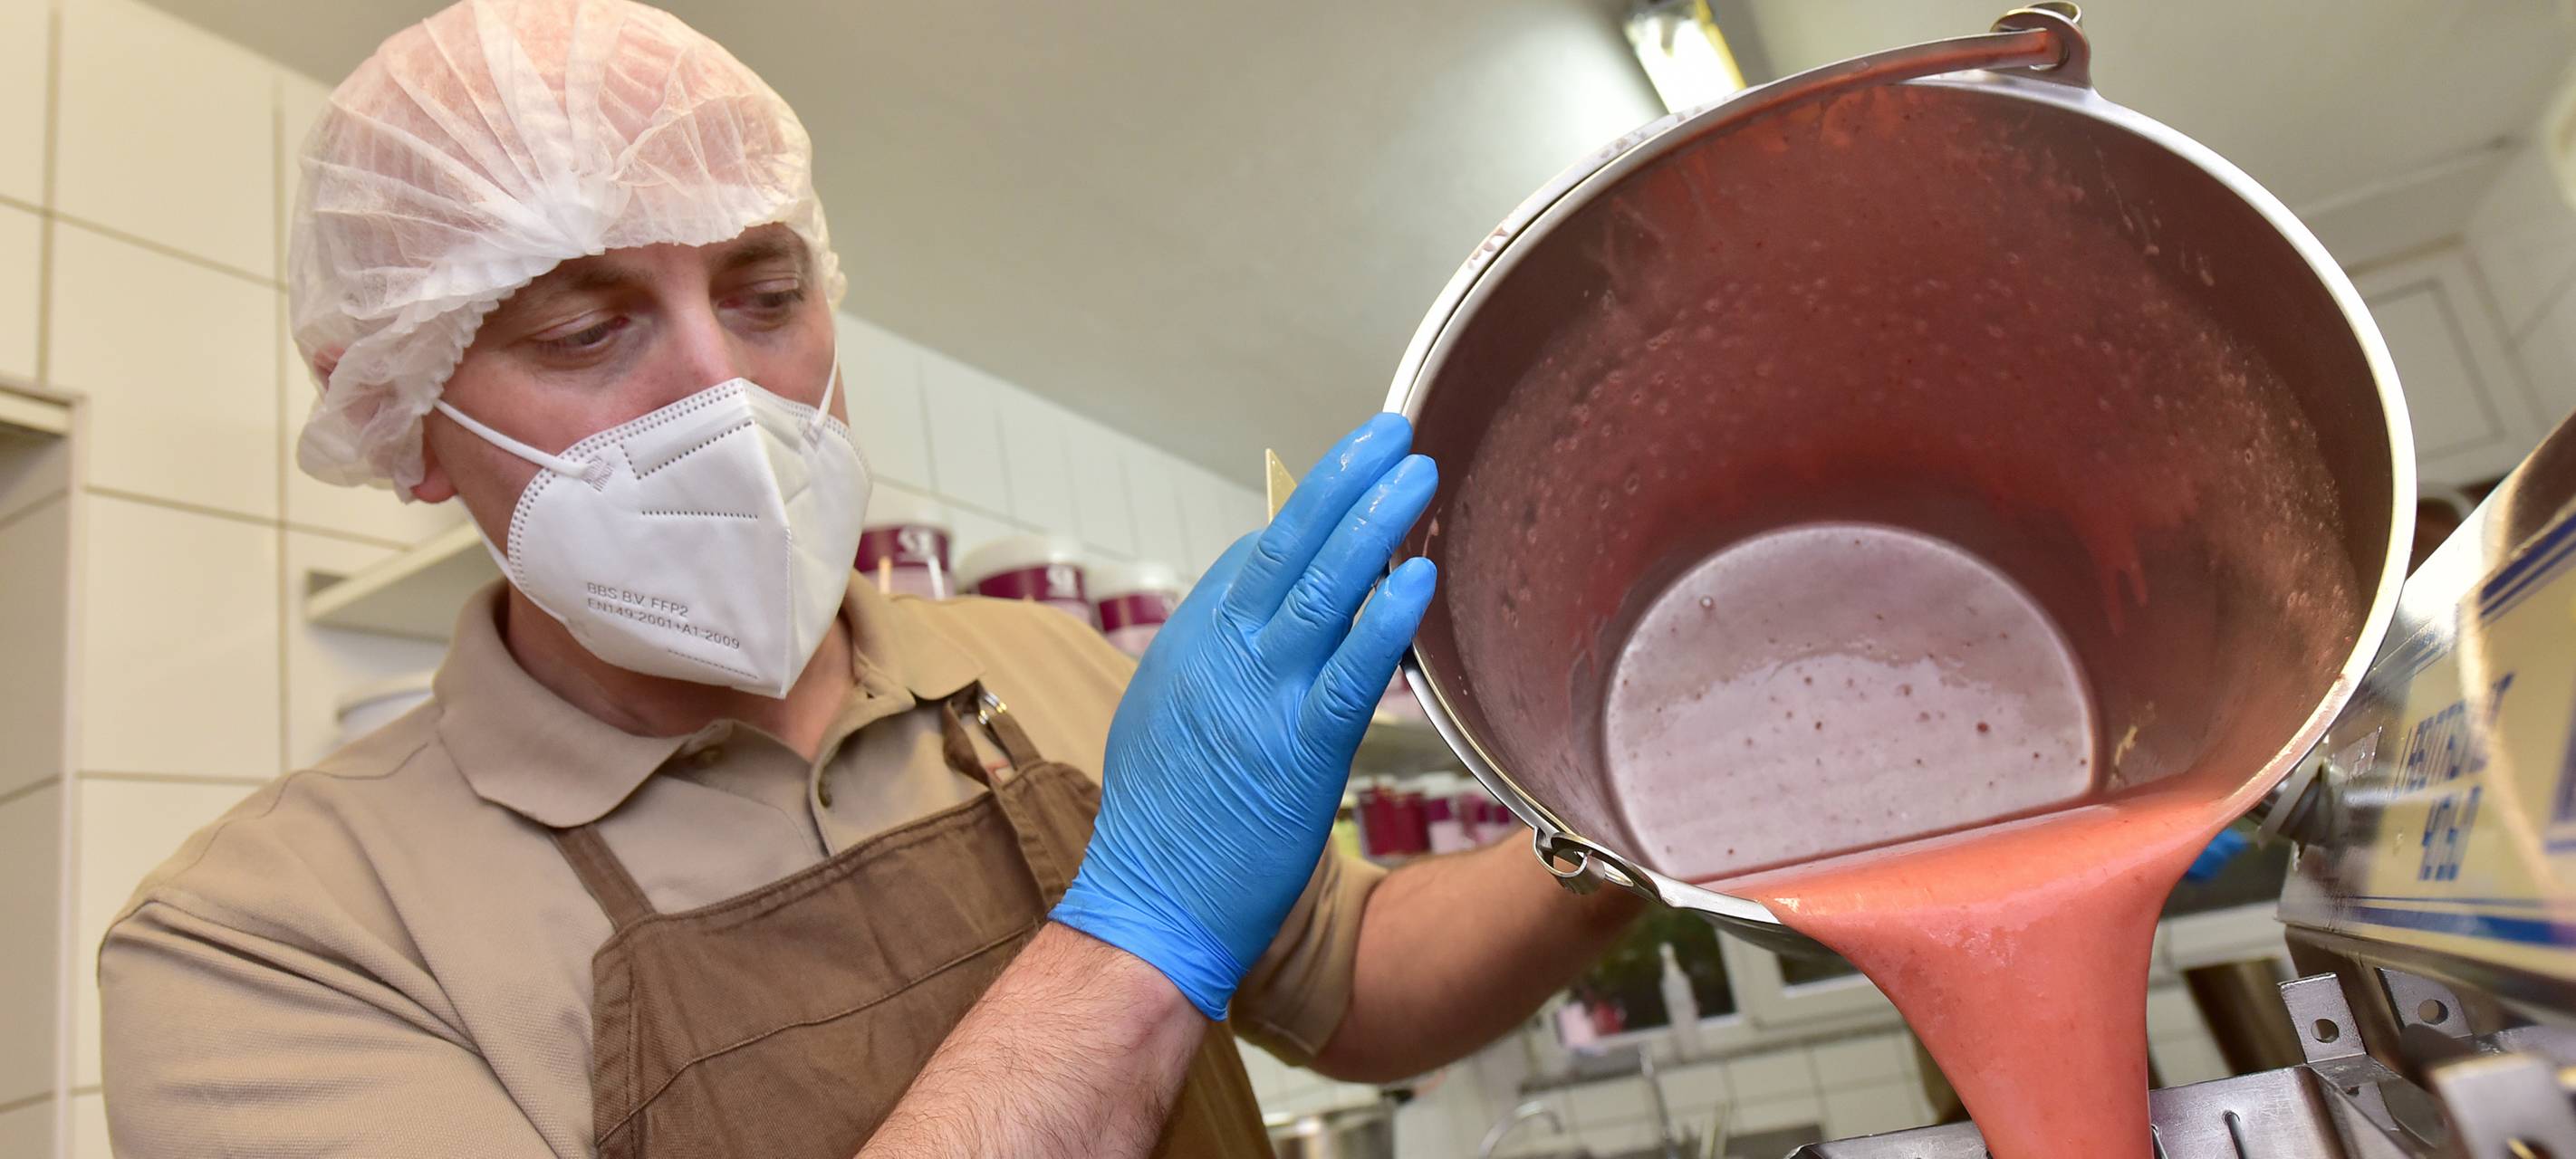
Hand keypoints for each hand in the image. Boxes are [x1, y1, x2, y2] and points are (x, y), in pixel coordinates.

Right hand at [1051, 413, 1437, 1018]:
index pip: (1254, 558)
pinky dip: (1384, 620)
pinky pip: (1350, 671)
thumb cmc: (1164, 823)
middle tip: (1391, 433)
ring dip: (1374, 526)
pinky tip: (1419, 578)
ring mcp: (1260, 700)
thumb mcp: (1167, 715)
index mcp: (1189, 643)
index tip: (1356, 483)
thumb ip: (1211, 661)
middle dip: (1341, 481)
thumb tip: (1252, 616)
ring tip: (1417, 474)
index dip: (1310, 516)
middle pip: (1284, 545)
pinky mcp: (1299, 751)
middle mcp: (1220, 656)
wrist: (1150, 904)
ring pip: (1321, 590)